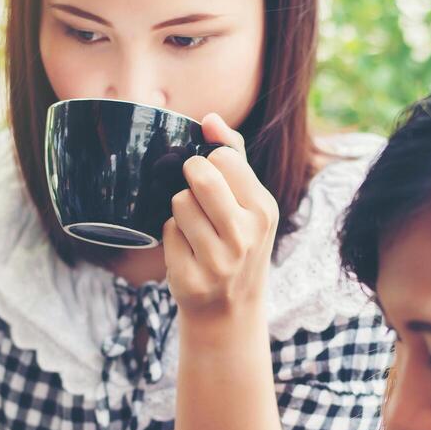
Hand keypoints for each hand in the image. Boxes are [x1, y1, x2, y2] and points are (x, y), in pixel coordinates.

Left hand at [164, 113, 279, 321]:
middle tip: (196, 193)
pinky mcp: (190, 278)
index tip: (214, 177)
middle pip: (200, 176)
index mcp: (263, 210)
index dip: (210, 162)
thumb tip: (210, 118)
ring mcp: (218, 261)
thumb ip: (233, 156)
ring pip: (178, 203)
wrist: (231, 311)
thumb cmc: (238, 245)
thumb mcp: (250, 204)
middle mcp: (245, 235)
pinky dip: (172, 237)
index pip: (224, 157)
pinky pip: (167, 233)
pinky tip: (188, 252)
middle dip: (189, 177)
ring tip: (195, 228)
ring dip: (180, 211)